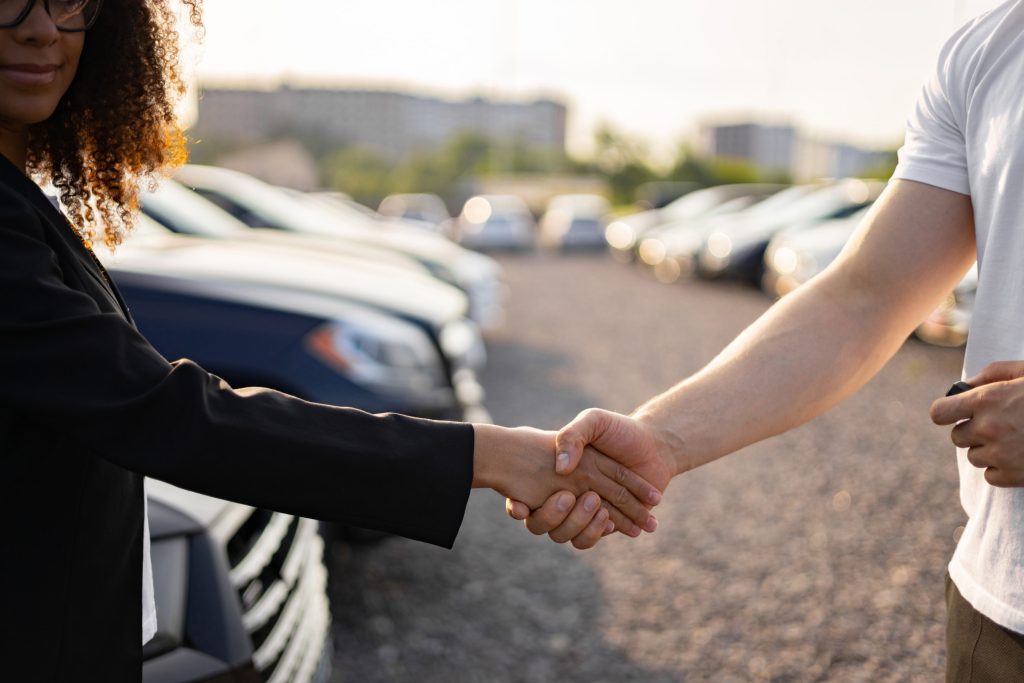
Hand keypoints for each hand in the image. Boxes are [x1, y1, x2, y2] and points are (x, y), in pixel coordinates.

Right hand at [506, 408, 679, 540]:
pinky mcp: (604, 523)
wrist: (655, 445)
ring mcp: (585, 509)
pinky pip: (589, 538)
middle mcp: (567, 492)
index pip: (531, 492)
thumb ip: (573, 436)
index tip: (530, 499)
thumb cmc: (620, 430)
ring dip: (579, 525)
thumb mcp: (593, 421)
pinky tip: (608, 521)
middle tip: (572, 497)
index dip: (522, 500)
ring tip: (601, 510)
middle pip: (545, 519)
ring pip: (565, 533)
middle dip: (554, 515)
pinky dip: (596, 531)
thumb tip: (561, 469)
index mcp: (558, 472)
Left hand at [931, 361, 1023, 486]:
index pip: (939, 413)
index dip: (947, 412)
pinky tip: (1022, 456)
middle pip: (957, 437)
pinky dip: (1002, 469)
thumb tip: (963, 386)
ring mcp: (1002, 455)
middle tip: (999, 424)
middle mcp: (989, 428)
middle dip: (973, 431)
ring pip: (974, 457)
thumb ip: (991, 375)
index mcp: (987, 399)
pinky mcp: (1015, 477)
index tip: (956, 413)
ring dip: (989, 450)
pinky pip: (991, 476)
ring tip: (1016, 438)